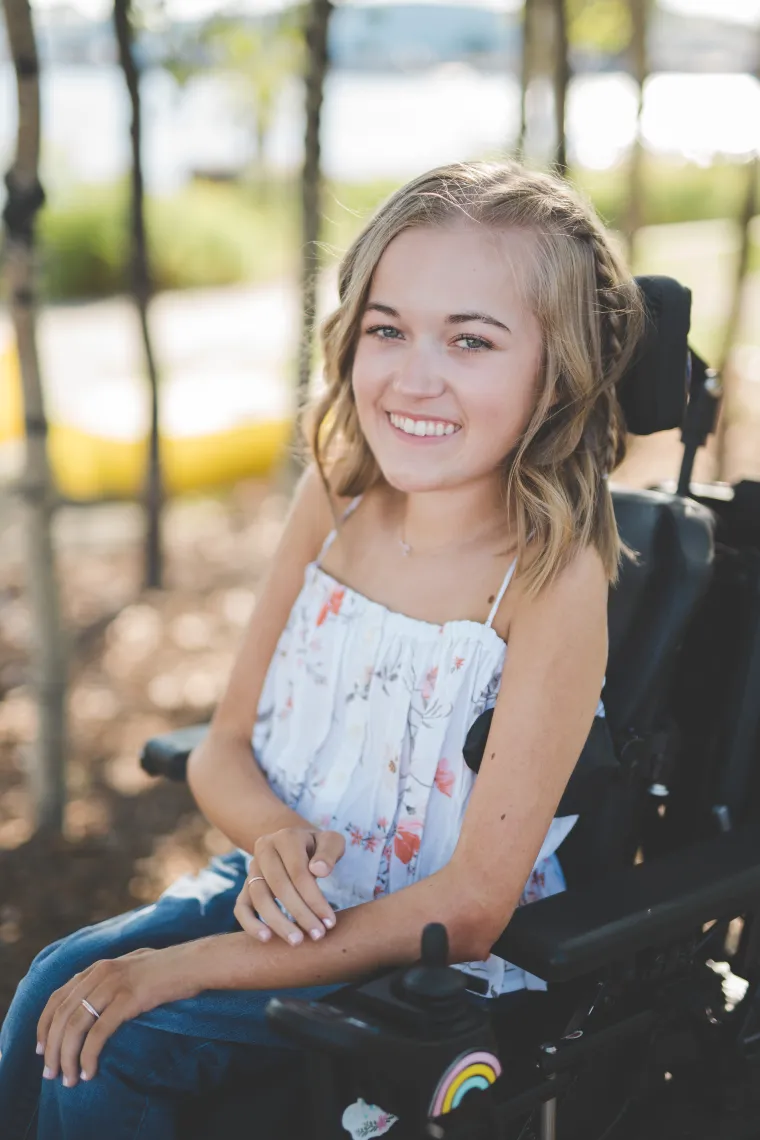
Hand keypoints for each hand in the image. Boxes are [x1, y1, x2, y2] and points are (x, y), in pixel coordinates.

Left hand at [36, 944, 201, 1087]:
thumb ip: (109, 980)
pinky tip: (89, 1071)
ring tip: (69, 1079)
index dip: (44, 1025)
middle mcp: (100, 973)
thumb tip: (93, 1002)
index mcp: (98, 967)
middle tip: (51, 1073)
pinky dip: (88, 1056)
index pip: (57, 997)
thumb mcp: (130, 968)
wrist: (194, 963)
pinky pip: (98, 1033)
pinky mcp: (128, 999)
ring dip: (67, 1058)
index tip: (41, 1048)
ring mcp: (114, 985)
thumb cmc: (166, 970)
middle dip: (52, 1048)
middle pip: (61, 1015)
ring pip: (75, 1027)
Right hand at [235, 827, 344, 945]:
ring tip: (297, 941)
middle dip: (300, 914)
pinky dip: (250, 924)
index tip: (330, 921)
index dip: (314, 898)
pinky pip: (241, 907)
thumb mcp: (331, 841)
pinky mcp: (245, 886)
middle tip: (318, 935)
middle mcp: (264, 849)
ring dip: (278, 922)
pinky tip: (267, 939)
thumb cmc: (319, 848)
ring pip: (259, 897)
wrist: (296, 844)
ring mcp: (252, 868)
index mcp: (286, 837)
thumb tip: (319, 871)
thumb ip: (329, 852)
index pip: (298, 871)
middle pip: (279, 886)